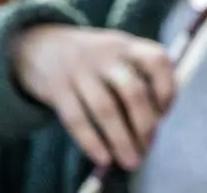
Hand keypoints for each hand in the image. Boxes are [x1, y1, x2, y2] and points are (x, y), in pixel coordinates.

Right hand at [10, 25, 175, 170]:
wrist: (39, 46)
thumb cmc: (92, 61)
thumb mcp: (117, 55)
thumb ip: (137, 80)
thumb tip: (153, 127)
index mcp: (128, 45)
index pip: (158, 61)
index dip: (167, 89)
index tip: (164, 115)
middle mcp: (107, 55)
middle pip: (133, 91)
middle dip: (145, 125)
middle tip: (148, 149)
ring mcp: (80, 70)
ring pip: (106, 109)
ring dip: (121, 139)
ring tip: (131, 161)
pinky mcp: (57, 88)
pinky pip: (76, 119)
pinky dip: (92, 141)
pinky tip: (104, 158)